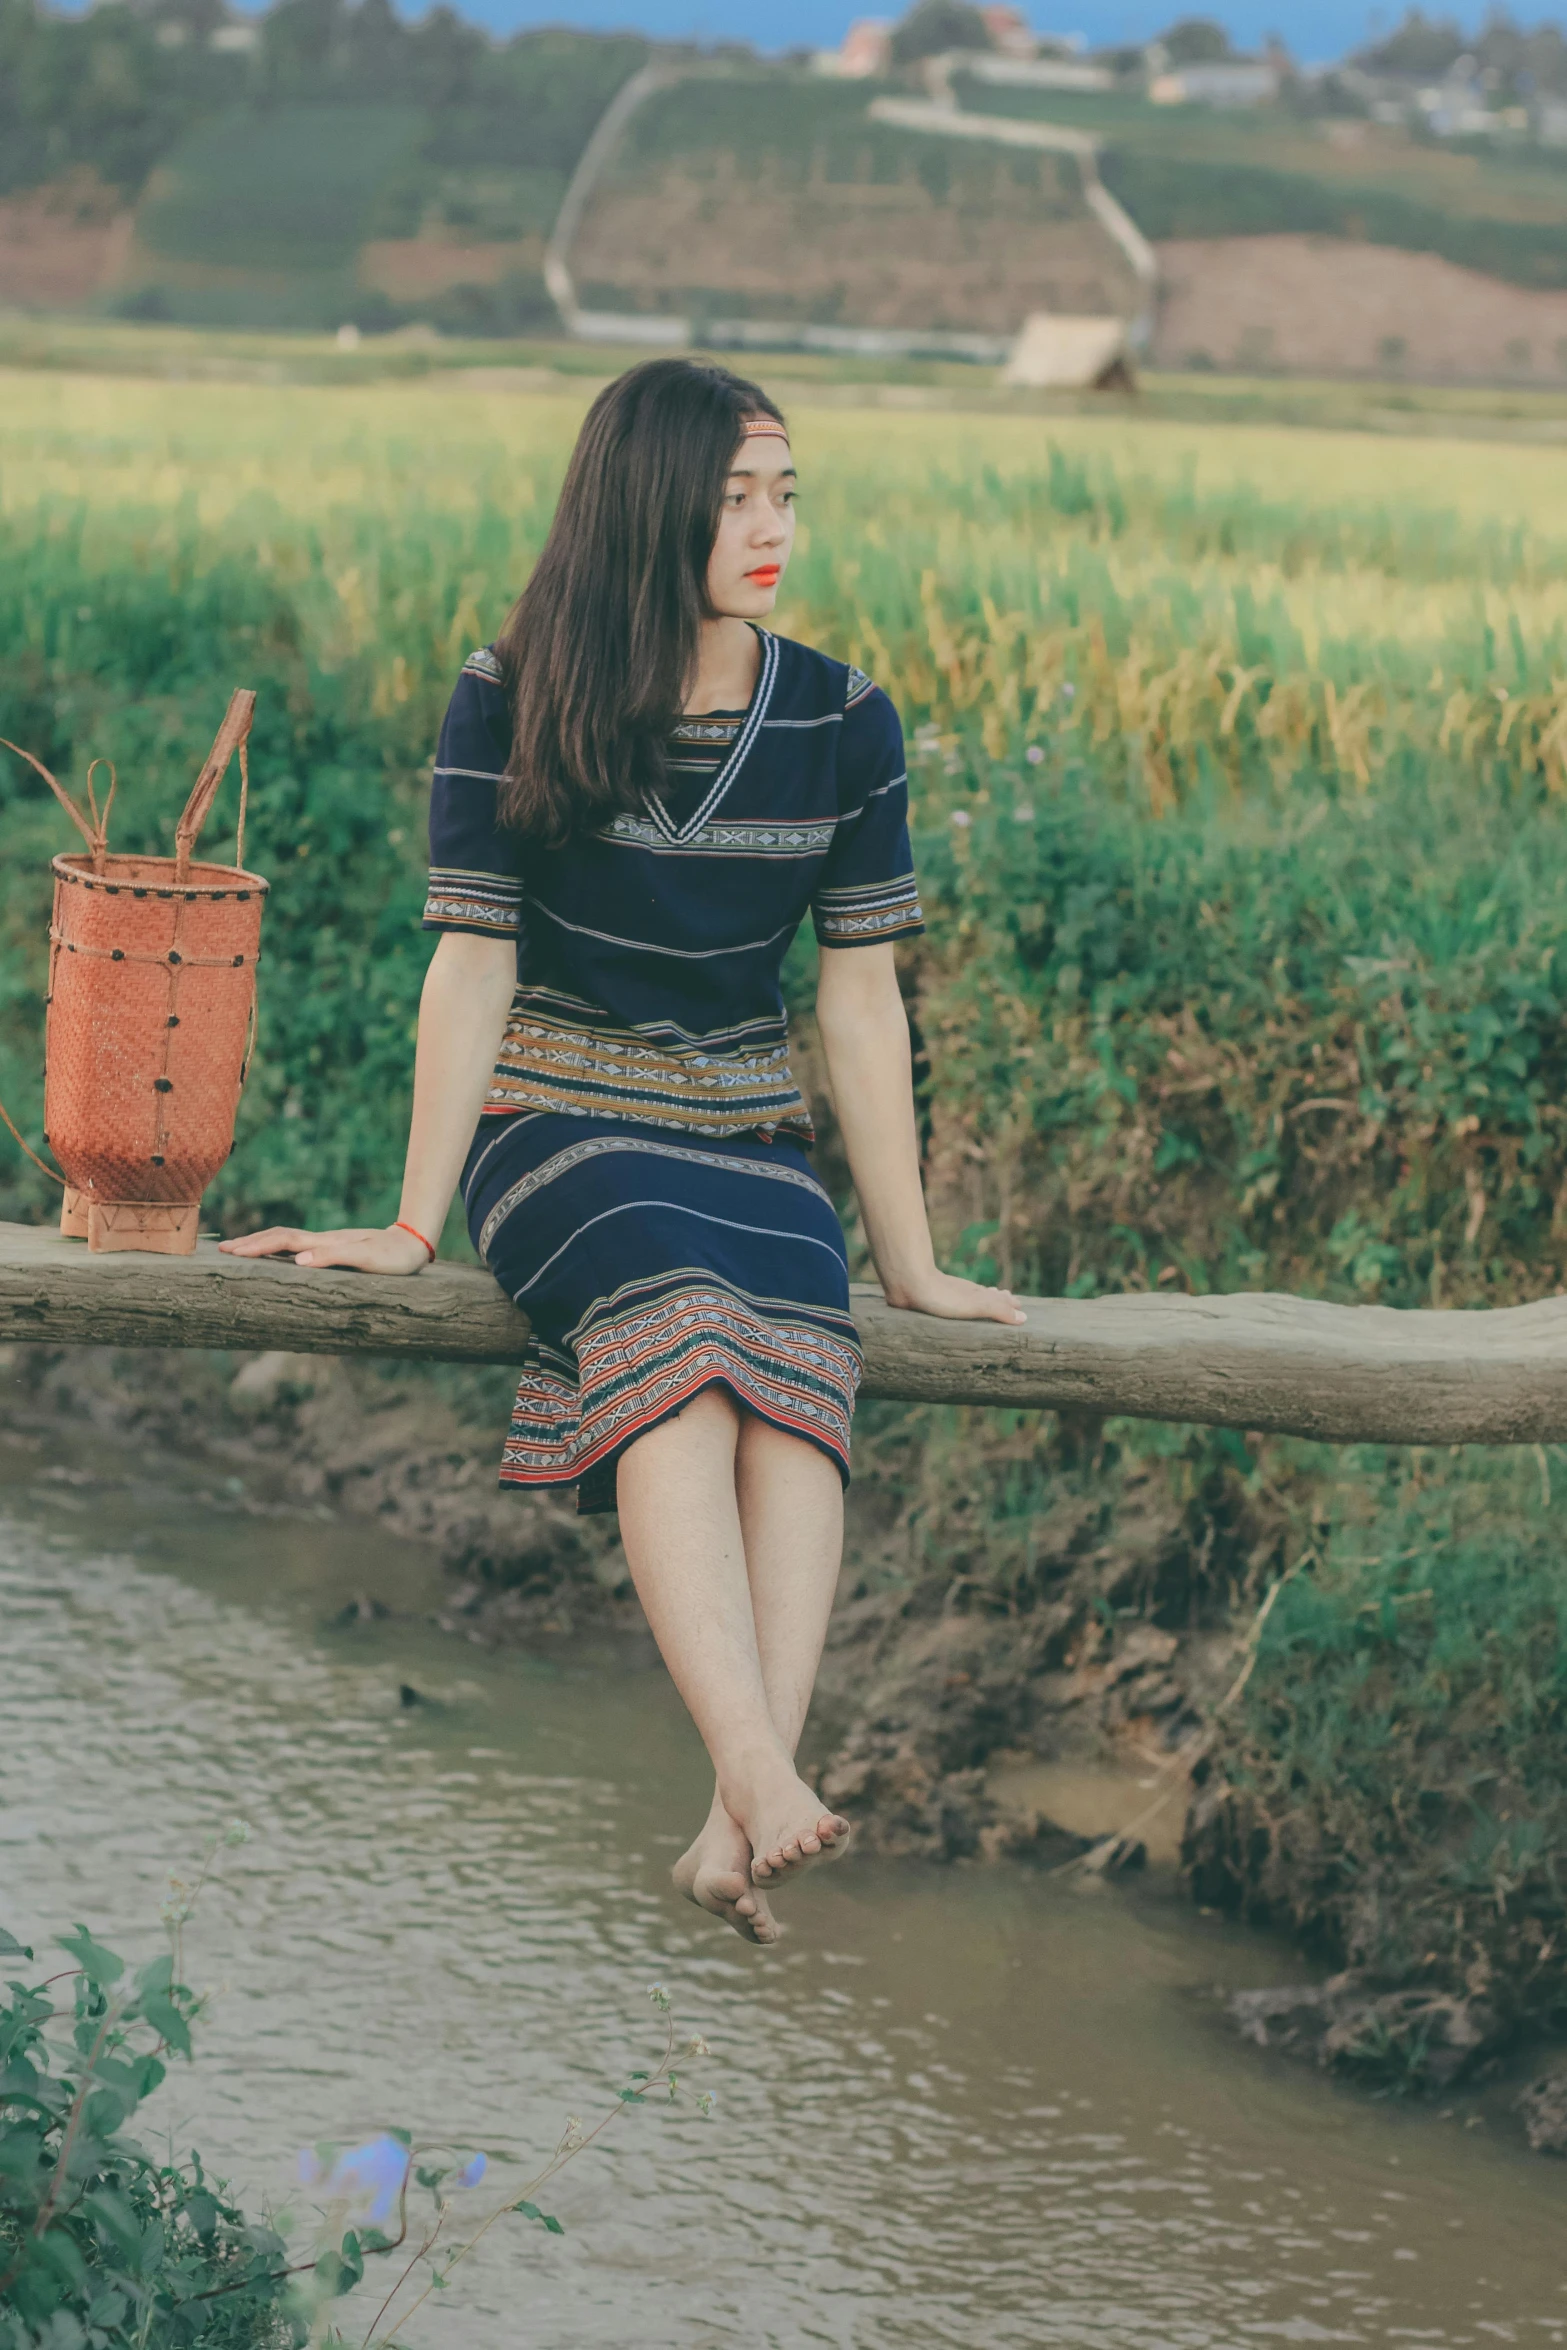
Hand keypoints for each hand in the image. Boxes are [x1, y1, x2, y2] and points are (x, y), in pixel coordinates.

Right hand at [217, 1225, 431, 1274]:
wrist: (413, 1244)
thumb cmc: (393, 1258)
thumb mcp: (367, 1260)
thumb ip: (334, 1258)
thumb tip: (298, 1262)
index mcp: (326, 1243)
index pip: (284, 1242)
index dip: (257, 1247)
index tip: (233, 1253)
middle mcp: (322, 1240)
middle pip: (278, 1237)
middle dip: (250, 1243)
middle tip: (222, 1251)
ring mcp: (326, 1243)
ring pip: (286, 1239)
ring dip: (260, 1243)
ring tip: (238, 1250)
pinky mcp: (332, 1248)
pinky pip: (297, 1246)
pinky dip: (277, 1247)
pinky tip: (271, 1254)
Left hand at [882, 1269, 1026, 1326]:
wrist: (909, 1283)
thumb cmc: (943, 1296)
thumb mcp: (977, 1304)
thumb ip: (999, 1310)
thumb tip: (1024, 1318)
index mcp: (977, 1295)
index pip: (999, 1299)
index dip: (1008, 1303)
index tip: (1019, 1304)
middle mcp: (964, 1294)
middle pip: (985, 1297)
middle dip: (997, 1301)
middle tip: (1007, 1302)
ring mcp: (947, 1296)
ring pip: (967, 1300)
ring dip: (978, 1304)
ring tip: (983, 1307)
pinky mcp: (930, 1302)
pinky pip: (949, 1307)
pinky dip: (958, 1309)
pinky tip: (950, 1312)